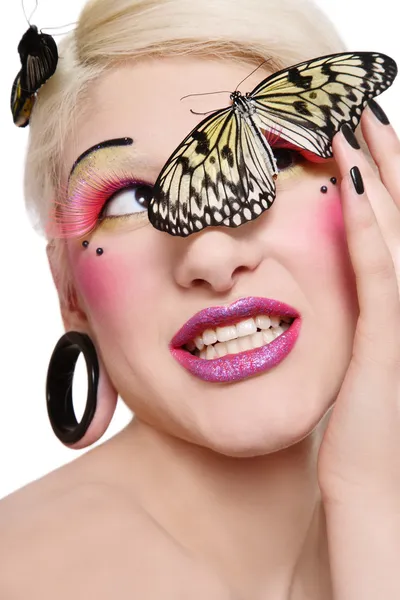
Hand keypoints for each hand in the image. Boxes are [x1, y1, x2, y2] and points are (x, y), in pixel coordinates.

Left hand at [317, 104, 399, 508]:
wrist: (375, 485)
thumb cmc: (366, 426)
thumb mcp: (368, 356)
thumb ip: (365, 311)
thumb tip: (350, 270)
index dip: (386, 174)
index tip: (362, 135)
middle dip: (385, 155)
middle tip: (363, 107)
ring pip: (394, 226)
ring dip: (376, 171)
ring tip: (355, 122)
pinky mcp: (389, 338)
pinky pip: (378, 268)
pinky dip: (366, 222)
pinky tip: (348, 182)